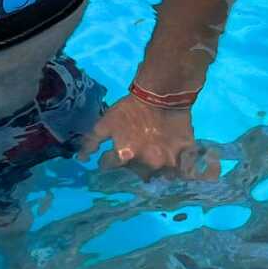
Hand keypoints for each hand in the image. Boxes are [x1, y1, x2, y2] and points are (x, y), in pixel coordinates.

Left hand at [79, 94, 216, 178]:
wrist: (161, 93)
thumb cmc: (130, 107)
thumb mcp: (106, 122)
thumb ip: (91, 141)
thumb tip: (82, 159)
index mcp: (125, 157)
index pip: (111, 167)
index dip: (109, 160)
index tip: (112, 154)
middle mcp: (146, 165)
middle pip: (137, 175)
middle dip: (133, 167)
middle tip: (135, 154)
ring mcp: (168, 162)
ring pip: (160, 176)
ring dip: (156, 170)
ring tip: (154, 157)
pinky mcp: (185, 156)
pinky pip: (182, 169)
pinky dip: (177, 167)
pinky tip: (172, 159)